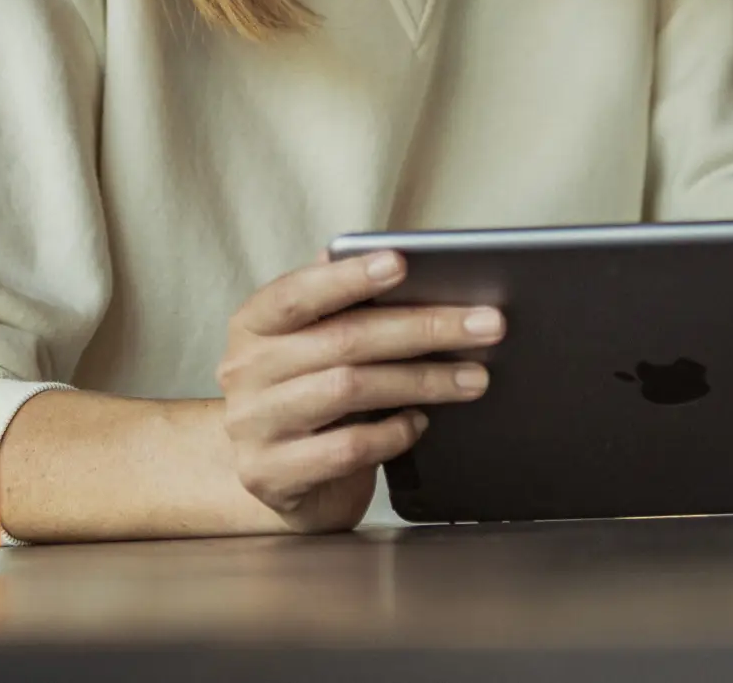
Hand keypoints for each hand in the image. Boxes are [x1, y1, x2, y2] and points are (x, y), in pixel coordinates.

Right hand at [217, 249, 504, 533]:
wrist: (272, 476)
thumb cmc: (308, 389)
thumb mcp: (316, 342)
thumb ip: (344, 304)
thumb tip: (395, 258)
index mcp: (254, 324)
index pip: (299, 292)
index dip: (349, 277)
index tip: (402, 262)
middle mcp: (245, 371)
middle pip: (344, 340)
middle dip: (424, 328)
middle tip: (487, 325)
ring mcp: (253, 426)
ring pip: (350, 389)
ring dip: (423, 380)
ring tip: (475, 377)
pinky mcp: (272, 475)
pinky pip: (346, 448)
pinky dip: (392, 433)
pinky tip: (421, 422)